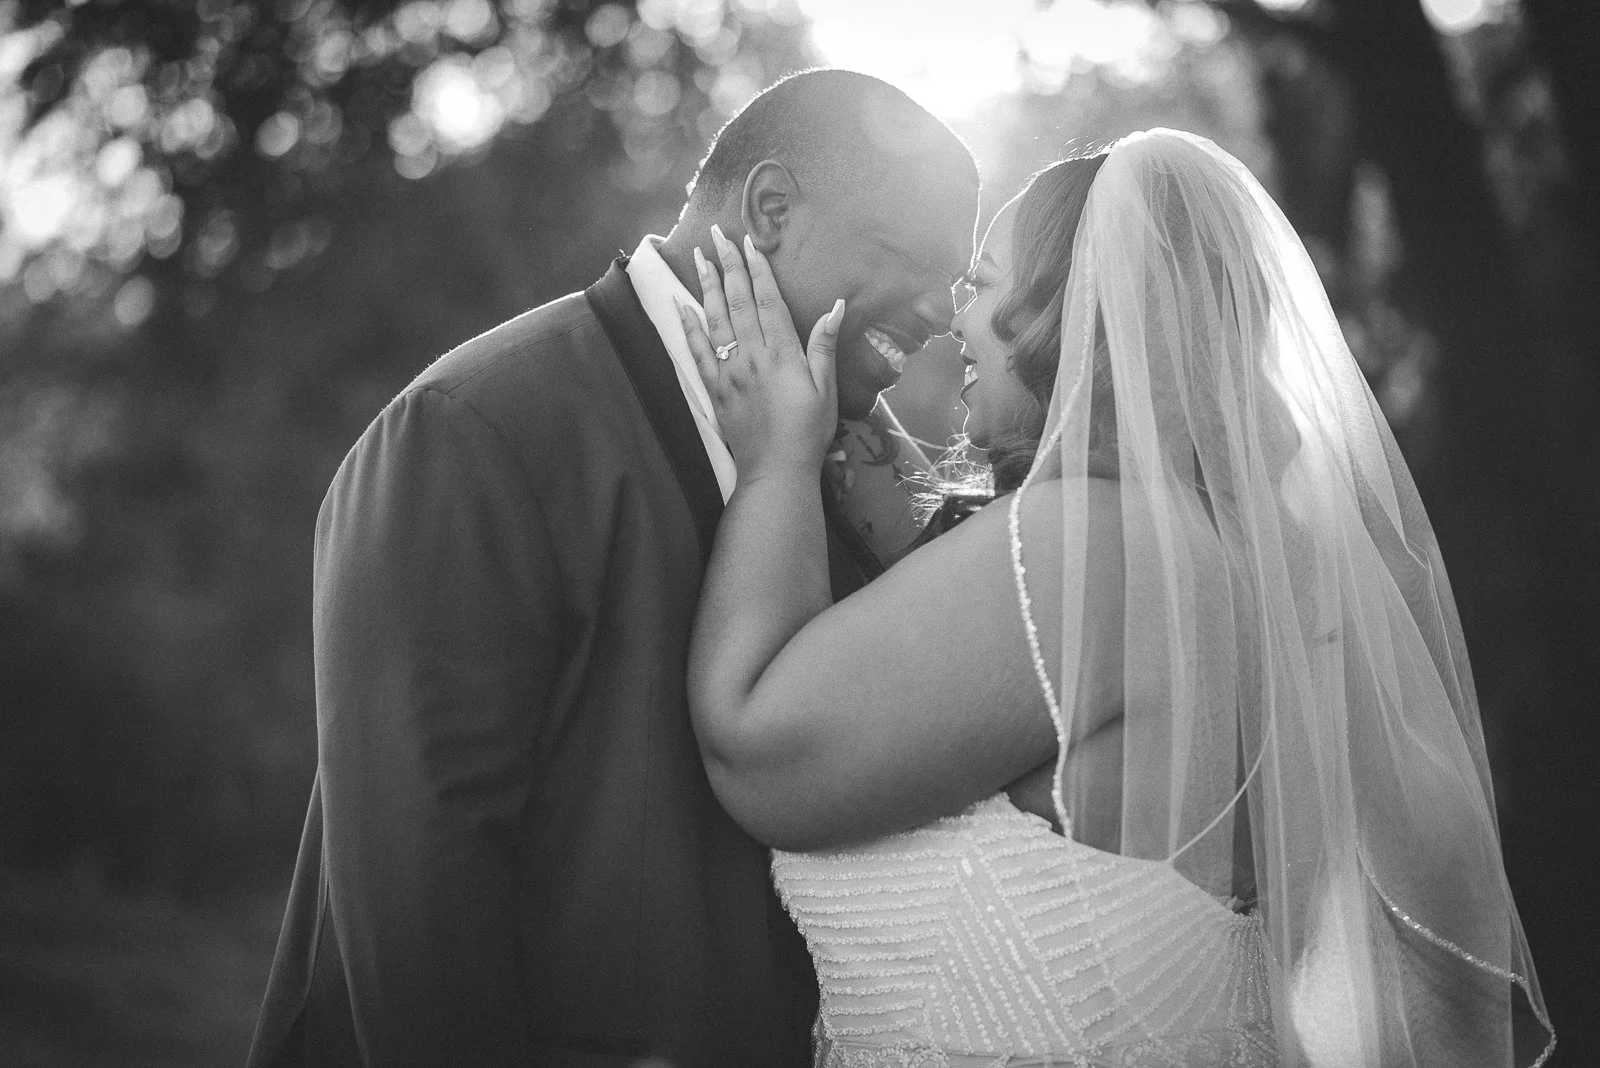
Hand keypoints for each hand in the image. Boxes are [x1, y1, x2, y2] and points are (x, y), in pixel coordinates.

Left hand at [678, 225, 842, 477]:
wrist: (775, 471)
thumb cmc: (808, 432)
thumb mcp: (826, 389)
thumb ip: (824, 345)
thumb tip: (836, 306)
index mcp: (782, 354)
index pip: (768, 301)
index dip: (759, 270)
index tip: (750, 243)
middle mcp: (751, 356)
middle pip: (738, 301)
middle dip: (728, 265)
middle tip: (718, 234)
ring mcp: (729, 372)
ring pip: (715, 320)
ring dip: (706, 286)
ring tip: (699, 257)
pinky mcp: (714, 389)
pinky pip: (697, 352)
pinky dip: (688, 327)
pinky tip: (681, 306)